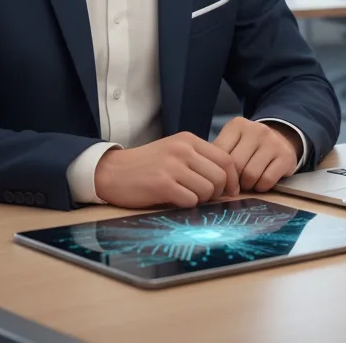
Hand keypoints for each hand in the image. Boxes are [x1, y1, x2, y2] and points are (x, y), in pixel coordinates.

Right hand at [93, 132, 238, 208]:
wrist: (113, 171)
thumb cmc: (146, 165)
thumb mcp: (174, 152)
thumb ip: (198, 160)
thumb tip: (226, 182)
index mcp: (188, 140)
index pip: (226, 158)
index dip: (232, 179)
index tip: (229, 192)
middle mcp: (183, 150)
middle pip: (220, 176)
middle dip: (217, 193)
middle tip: (204, 198)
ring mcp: (172, 166)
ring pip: (207, 190)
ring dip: (201, 200)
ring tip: (186, 197)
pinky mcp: (162, 184)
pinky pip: (190, 200)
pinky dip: (187, 205)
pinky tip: (174, 200)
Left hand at [213, 117, 300, 192]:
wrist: (281, 138)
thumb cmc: (249, 146)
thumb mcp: (233, 142)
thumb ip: (220, 154)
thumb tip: (206, 176)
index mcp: (237, 125)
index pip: (220, 153)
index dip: (219, 171)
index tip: (220, 180)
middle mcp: (256, 130)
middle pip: (236, 165)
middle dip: (234, 180)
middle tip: (235, 184)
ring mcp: (272, 141)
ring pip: (250, 175)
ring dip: (247, 185)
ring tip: (248, 182)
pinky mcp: (285, 156)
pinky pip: (266, 181)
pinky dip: (261, 187)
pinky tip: (261, 182)